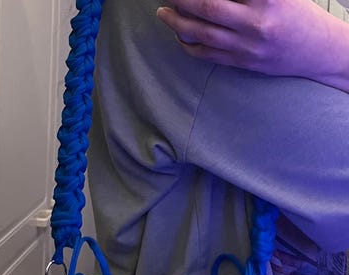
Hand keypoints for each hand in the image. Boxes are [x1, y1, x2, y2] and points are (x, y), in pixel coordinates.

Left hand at [157, 0, 348, 89]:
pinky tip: (179, 36)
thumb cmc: (298, 14)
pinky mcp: (241, 63)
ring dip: (178, 23)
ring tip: (163, 13)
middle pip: (208, 7)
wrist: (316, 51)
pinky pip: (208, 55)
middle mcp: (254, 23)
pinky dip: (190, 46)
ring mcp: (246, 46)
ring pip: (203, 34)